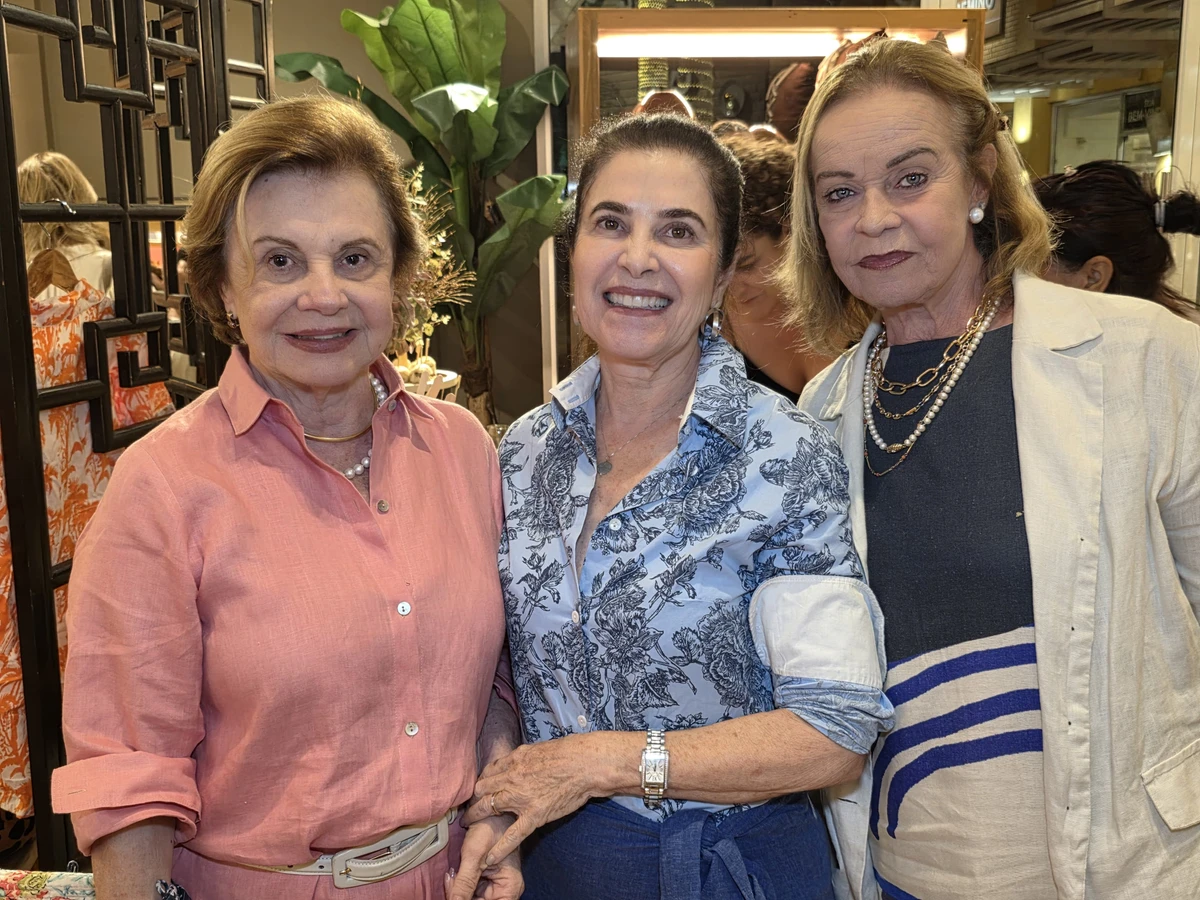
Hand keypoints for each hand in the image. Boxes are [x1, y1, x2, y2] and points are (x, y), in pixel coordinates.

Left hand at [445, 816, 522, 899]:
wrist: (490, 810)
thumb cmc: (490, 827)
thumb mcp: (474, 856)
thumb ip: (464, 883)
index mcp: (509, 888)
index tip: (455, 893)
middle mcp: (504, 890)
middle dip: (460, 896)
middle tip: (450, 879)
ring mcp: (495, 886)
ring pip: (472, 899)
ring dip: (458, 891)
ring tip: (452, 875)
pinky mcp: (485, 880)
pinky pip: (470, 891)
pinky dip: (460, 885)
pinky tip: (454, 874)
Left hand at [461, 736, 605, 867]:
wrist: (584, 764)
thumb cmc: (567, 753)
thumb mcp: (538, 749)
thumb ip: (522, 757)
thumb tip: (515, 760)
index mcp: (514, 760)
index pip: (489, 772)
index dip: (482, 781)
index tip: (480, 788)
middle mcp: (512, 777)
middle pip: (483, 788)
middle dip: (473, 798)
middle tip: (468, 806)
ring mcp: (521, 797)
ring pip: (489, 807)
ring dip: (475, 816)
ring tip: (467, 825)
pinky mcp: (534, 815)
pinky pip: (512, 834)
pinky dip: (500, 848)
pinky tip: (489, 858)